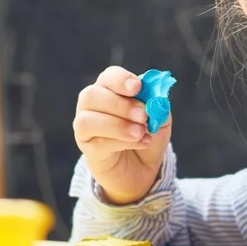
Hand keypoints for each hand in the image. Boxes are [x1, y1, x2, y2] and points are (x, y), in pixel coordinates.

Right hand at [73, 66, 171, 204]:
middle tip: (144, 116)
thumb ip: (158, 106)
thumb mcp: (160, 119)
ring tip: (141, 132)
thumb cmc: (148, 135)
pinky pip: (98, 142)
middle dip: (120, 105)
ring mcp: (86, 127)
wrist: (143, 168)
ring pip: (88, 120)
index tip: (138, 87)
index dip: (120, 79)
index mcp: (111, 90)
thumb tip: (154, 98)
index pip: (108, 77)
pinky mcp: (88, 149)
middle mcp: (92, 105)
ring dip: (118, 125)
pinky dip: (122, 142)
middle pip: (92, 95)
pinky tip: (141, 143)